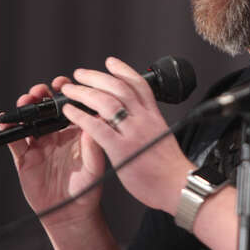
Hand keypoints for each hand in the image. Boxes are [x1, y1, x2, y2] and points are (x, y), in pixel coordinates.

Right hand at [2, 77, 105, 227]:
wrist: (71, 213)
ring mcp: (39, 145)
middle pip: (45, 108)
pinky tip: (6, 122)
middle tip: (40, 91)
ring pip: (28, 120)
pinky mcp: (25, 158)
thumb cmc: (88, 188)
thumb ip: (94, 144)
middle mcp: (56, 134)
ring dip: (25, 108)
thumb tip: (96, 119)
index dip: (65, 92)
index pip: (69, 105)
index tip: (63, 83)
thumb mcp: (95, 165)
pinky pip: (14, 141)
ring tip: (26, 101)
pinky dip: (8, 130)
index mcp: (75, 131)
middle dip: (41, 95)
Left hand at [60, 57, 194, 213]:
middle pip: (118, 87)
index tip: (110, 62)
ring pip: (106, 102)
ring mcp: (133, 133)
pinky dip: (80, 116)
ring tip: (70, 89)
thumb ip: (148, 125)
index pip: (139, 84)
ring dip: (84, 92)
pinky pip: (96, 127)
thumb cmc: (170, 169)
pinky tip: (69, 112)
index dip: (123, 70)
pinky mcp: (121, 149)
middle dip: (96, 76)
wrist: (180, 187)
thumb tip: (138, 119)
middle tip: (80, 73)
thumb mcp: (161, 137)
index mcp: (154, 116)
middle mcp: (144, 119)